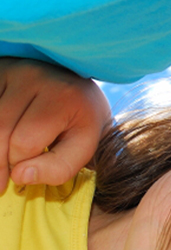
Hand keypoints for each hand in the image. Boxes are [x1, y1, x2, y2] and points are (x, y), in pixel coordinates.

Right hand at [0, 57, 110, 190]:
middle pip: (0, 131)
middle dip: (0, 161)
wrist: (78, 85)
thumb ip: (59, 168)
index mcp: (65, 97)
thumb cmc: (80, 121)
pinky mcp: (0, 72)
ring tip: (1, 163)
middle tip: (2, 178)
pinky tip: (2, 141)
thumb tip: (19, 176)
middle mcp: (37, 77)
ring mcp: (14, 71)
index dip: (19, 165)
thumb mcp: (83, 146)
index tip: (18, 176)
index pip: (25, 142)